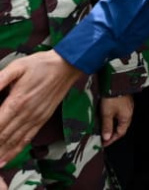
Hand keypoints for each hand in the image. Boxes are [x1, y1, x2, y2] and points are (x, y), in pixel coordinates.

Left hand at [0, 51, 82, 165]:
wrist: (68, 66)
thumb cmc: (41, 64)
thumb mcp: (17, 67)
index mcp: (17, 101)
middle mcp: (26, 113)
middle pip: (2, 137)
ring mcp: (35, 118)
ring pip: (13, 142)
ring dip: (0, 152)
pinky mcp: (42, 119)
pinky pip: (26, 139)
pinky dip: (14, 151)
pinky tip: (5, 159)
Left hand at [100, 96, 132, 146]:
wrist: (115, 82)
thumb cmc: (112, 98)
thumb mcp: (107, 113)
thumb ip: (107, 126)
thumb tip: (106, 138)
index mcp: (127, 117)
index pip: (120, 133)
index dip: (112, 139)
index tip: (103, 144)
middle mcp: (129, 112)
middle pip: (121, 127)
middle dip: (112, 134)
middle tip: (102, 138)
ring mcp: (127, 106)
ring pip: (120, 120)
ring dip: (112, 126)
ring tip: (103, 129)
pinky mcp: (124, 101)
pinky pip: (119, 114)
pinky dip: (113, 119)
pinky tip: (107, 118)